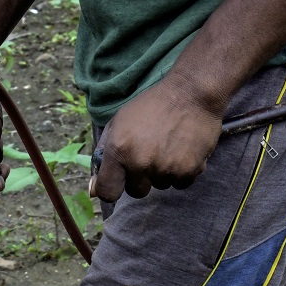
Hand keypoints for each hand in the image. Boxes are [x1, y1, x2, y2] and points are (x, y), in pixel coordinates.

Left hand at [93, 71, 225, 203]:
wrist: (192, 93)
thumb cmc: (152, 106)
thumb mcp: (119, 122)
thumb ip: (103, 155)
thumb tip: (93, 190)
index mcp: (118, 149)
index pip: (107, 192)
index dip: (111, 189)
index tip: (119, 181)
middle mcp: (139, 162)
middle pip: (136, 191)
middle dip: (142, 178)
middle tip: (151, 154)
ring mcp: (164, 168)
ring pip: (160, 185)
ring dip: (163, 172)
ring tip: (170, 146)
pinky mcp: (188, 171)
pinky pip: (180, 184)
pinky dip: (182, 171)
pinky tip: (183, 150)